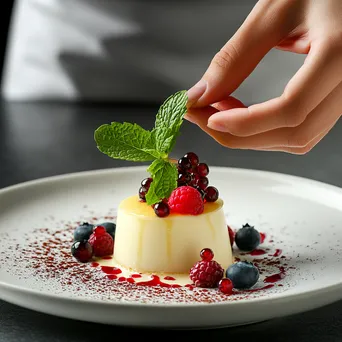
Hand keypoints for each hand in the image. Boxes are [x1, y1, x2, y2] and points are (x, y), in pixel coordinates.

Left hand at [185, 0, 341, 153]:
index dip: (245, 123)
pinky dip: (266, 129)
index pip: (291, 110)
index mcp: (339, 54)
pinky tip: (242, 112)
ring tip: (220, 110)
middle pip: (294, 134)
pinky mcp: (334, 98)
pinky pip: (301, 128)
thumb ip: (235, 57)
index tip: (208, 118)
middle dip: (240, 134)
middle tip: (203, 117)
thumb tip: (201, 95)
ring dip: (252, 135)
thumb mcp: (272, 12)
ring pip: (298, 139)